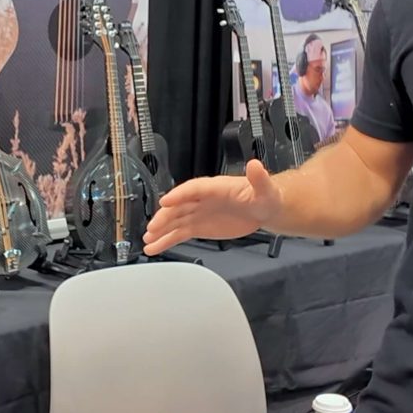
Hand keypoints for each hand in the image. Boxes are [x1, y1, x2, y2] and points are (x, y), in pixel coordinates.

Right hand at [143, 159, 282, 254]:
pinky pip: (179, 234)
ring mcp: (198, 213)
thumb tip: (256, 165)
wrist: (264, 209)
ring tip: (148, 240)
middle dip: (165, 216)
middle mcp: (202, 199)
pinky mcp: (199, 227)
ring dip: (160, 230)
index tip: (165, 201)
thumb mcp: (265, 189)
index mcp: (215, 187)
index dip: (179, 195)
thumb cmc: (264, 196)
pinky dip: (166, 240)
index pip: (193, 189)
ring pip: (175, 221)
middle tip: (153, 227)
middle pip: (179, 206)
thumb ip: (259, 179)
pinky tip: (154, 247)